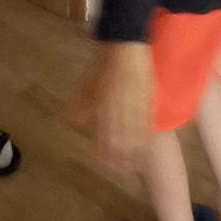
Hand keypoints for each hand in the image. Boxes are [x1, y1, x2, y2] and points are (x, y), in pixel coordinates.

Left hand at [94, 43, 152, 173]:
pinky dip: (146, 139)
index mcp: (105, 108)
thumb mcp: (88, 85)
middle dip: (121, 157)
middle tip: (121, 171)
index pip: (106, 136)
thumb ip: (83, 105)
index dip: (106, 152)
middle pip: (121, 140)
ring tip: (135, 166)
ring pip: (135, 136)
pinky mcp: (148, 103)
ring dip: (134, 153)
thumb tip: (72, 119)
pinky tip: (147, 148)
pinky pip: (147, 125)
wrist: (127, 48)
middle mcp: (121, 111)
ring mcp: (136, 108)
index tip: (106, 165)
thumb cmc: (104, 65)